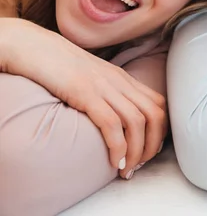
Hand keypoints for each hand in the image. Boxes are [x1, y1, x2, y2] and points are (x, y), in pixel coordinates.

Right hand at [0, 18, 166, 178]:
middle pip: (155, 115)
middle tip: (139, 165)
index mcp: (124, 78)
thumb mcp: (94, 79)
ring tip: (126, 170)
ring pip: (137, 122)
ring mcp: (104, 86)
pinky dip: (118, 146)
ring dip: (136, 152)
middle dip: (152, 146)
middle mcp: (120, 82)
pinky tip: (113, 161)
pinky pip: (112, 123)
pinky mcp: (86, 92)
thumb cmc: (60, 66)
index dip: (160, 131)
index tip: (148, 149)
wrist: (35, 47)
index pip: (159, 104)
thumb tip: (116, 121)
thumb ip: (109, 94)